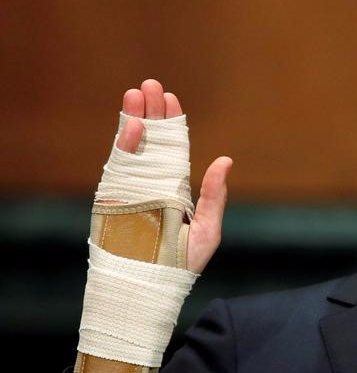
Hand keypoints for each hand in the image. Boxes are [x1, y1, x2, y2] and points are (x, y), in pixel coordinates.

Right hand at [116, 79, 232, 273]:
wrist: (153, 287)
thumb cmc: (183, 263)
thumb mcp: (208, 228)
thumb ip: (215, 195)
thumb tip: (225, 160)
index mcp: (175, 188)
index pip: (173, 148)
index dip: (172, 123)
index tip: (171, 98)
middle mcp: (153, 185)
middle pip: (151, 141)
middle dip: (151, 112)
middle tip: (150, 85)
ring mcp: (133, 190)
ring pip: (133, 148)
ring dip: (134, 120)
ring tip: (135, 94)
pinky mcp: (116, 200)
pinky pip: (120, 168)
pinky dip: (125, 146)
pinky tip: (132, 125)